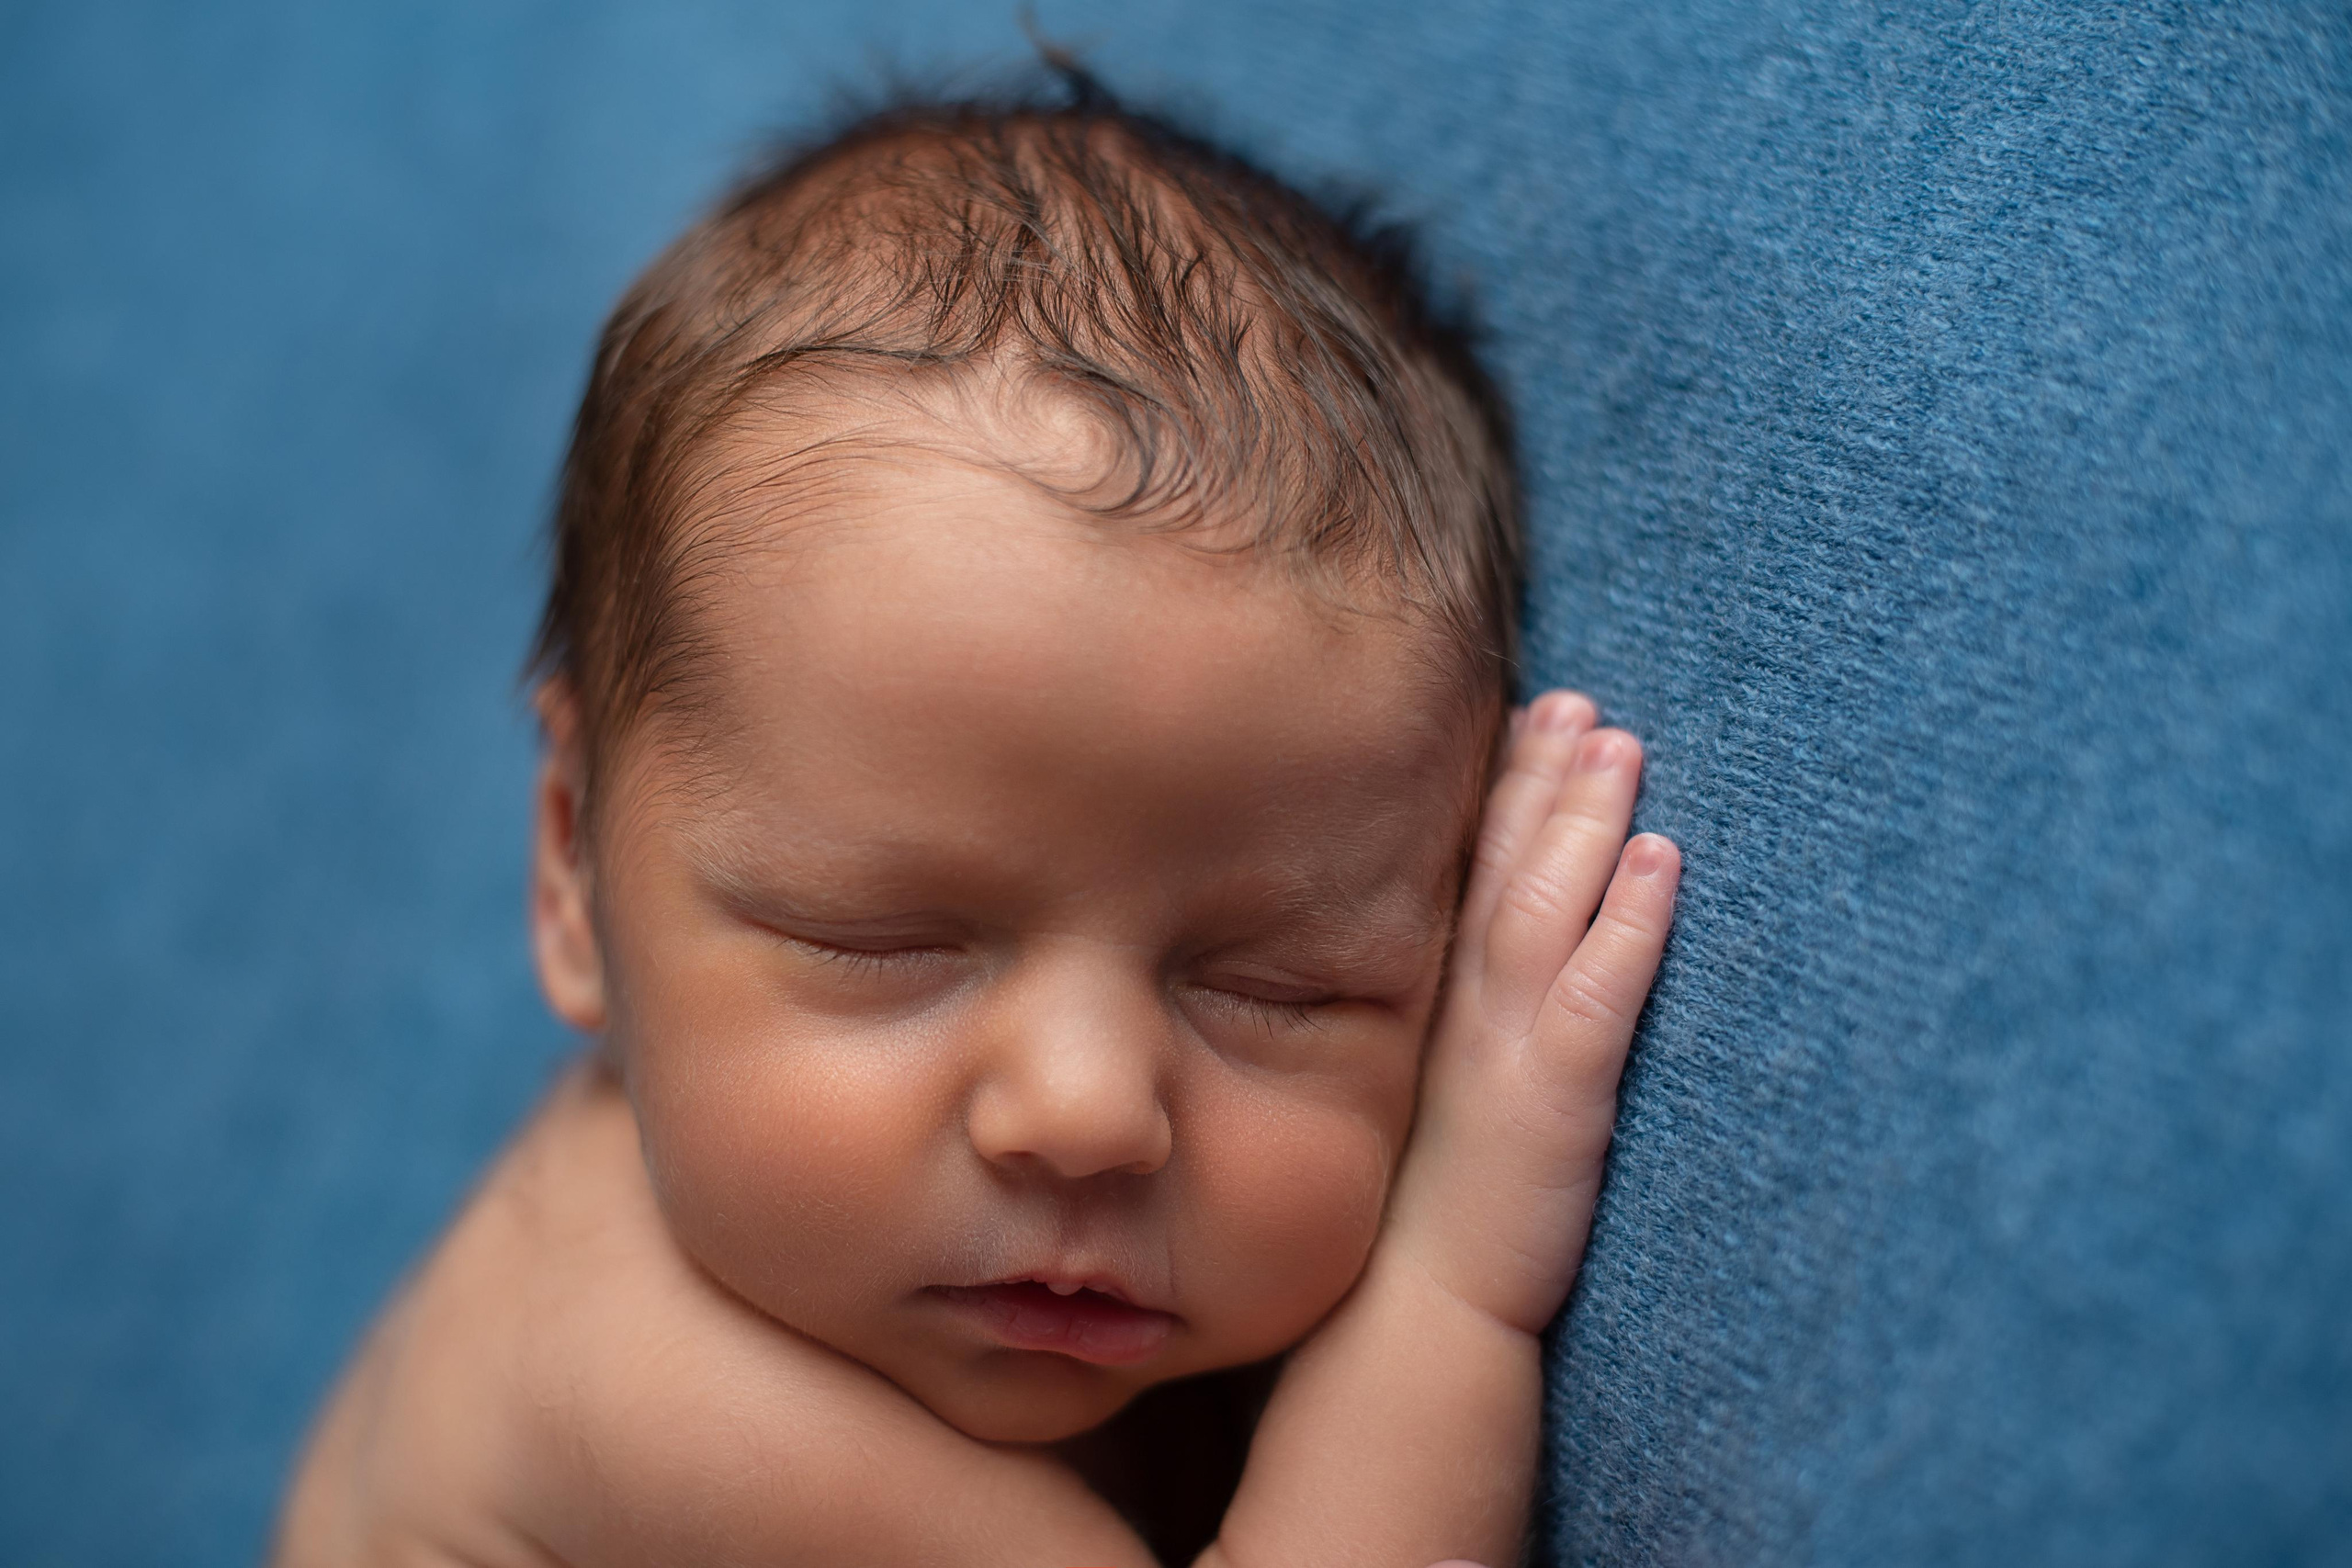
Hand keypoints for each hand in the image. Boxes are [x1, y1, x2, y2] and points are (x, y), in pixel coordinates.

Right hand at [1384, 690, 1678, 1336]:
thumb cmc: (1432, 1207)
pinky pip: (1596, 996)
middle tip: (1578, 699)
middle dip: (1541, 776)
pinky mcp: (1557, 1100)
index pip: (1466, 873)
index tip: (1529, 713)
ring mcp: (1505, 1049)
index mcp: (1436, 1003)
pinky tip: (1659, 862)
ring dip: (1583, 821)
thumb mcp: (1438, 1094)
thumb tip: (1487, 976)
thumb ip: (1461, 1025)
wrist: (1417, 1312)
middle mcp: (1463, 1009)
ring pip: (1545, 908)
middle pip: (1504, 867)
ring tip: (1621, 743)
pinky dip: (1628, 924)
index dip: (1499, 789)